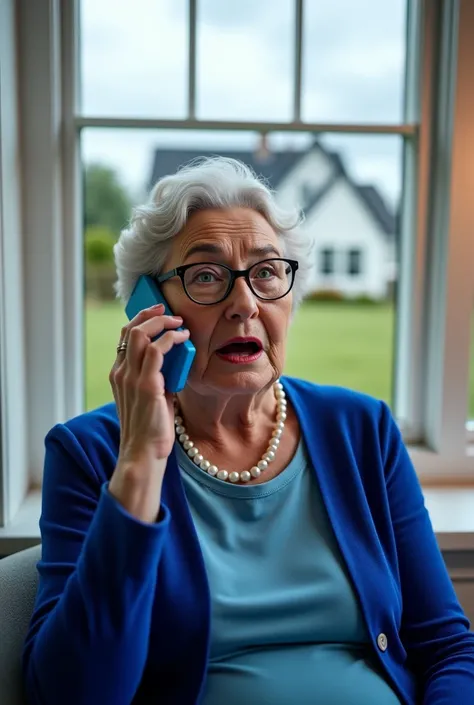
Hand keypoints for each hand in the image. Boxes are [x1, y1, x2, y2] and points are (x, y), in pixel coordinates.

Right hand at [110, 303, 189, 464]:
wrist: (143, 453)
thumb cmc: (150, 428)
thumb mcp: (152, 396)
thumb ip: (158, 377)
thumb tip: (176, 361)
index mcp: (119, 374)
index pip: (124, 337)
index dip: (141, 319)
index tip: (159, 313)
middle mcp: (121, 373)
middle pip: (130, 329)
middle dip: (151, 314)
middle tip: (170, 311)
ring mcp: (131, 378)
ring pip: (141, 334)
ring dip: (162, 323)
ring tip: (179, 323)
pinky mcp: (146, 385)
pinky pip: (157, 350)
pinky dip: (170, 338)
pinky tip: (182, 338)